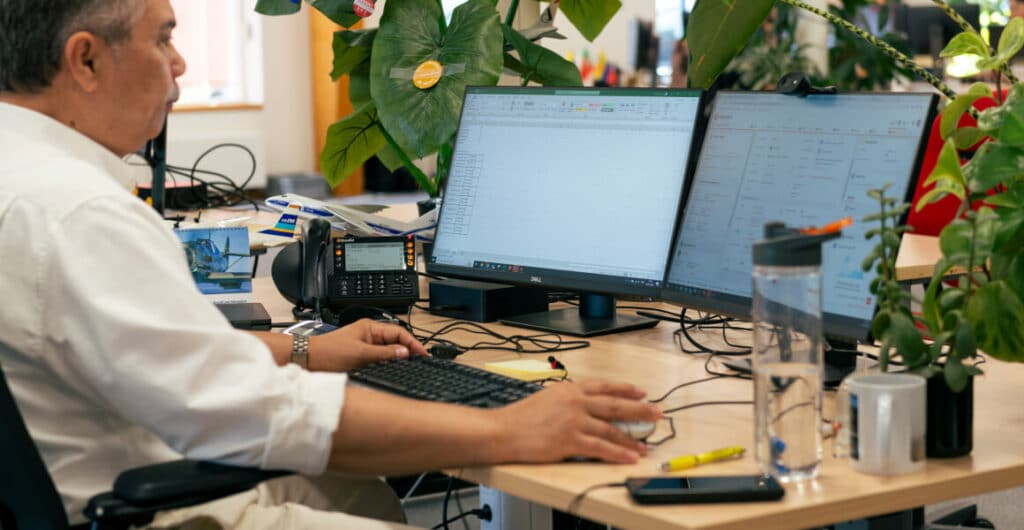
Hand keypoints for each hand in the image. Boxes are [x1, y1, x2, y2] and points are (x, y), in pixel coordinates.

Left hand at [309, 319, 427, 371]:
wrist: (308, 359)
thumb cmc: (329, 353)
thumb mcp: (361, 354)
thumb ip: (385, 354)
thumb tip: (405, 353)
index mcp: (371, 327)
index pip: (399, 332)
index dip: (413, 343)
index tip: (423, 354)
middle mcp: (369, 334)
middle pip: (396, 341)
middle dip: (408, 350)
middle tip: (419, 362)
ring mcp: (365, 344)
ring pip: (388, 350)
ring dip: (398, 358)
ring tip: (409, 367)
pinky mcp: (360, 355)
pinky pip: (380, 357)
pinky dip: (388, 363)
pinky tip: (392, 370)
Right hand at [495, 380, 660, 463]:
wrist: (503, 431)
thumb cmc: (520, 418)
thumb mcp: (547, 398)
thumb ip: (568, 400)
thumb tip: (586, 407)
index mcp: (570, 389)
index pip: (605, 387)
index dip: (626, 389)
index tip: (642, 392)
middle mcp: (575, 402)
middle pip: (615, 405)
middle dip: (640, 410)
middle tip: (657, 413)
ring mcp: (574, 421)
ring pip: (611, 429)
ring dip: (631, 438)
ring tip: (645, 445)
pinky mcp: (570, 440)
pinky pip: (600, 447)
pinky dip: (618, 453)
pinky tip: (629, 457)